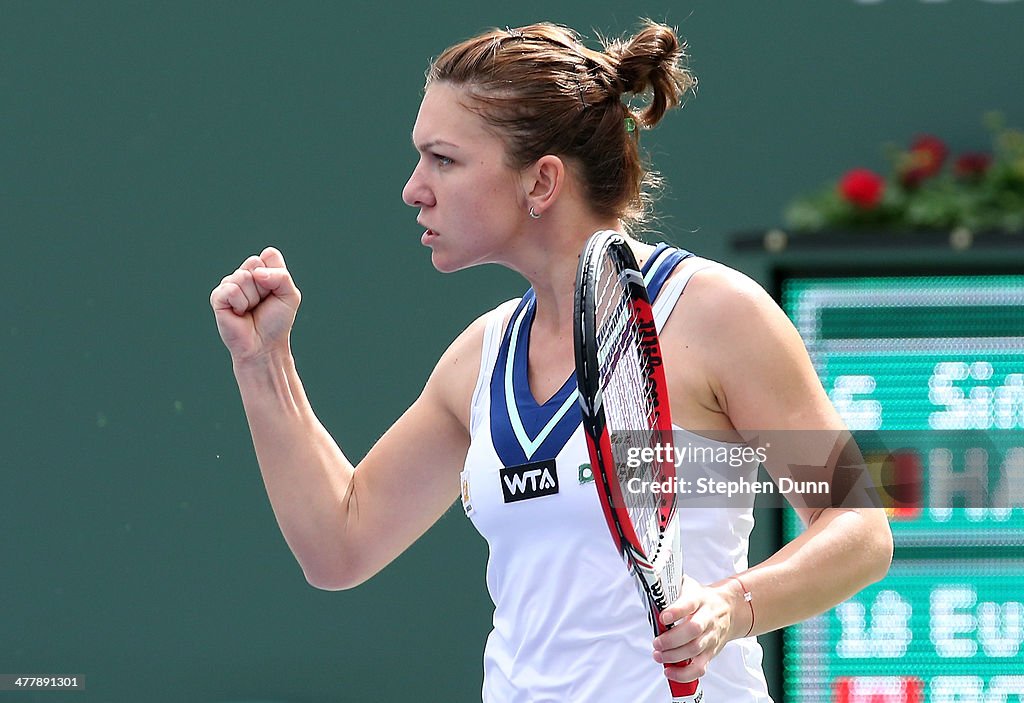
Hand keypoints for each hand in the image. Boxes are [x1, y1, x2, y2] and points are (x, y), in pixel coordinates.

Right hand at [210, 246, 300, 360]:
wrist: (265, 345)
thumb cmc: (277, 321)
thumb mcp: (290, 295)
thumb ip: (281, 276)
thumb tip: (256, 273)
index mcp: (260, 270)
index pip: (269, 255)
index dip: (276, 275)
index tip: (275, 293)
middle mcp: (243, 275)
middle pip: (254, 263)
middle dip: (264, 286)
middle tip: (262, 303)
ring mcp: (229, 285)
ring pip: (243, 277)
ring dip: (253, 298)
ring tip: (251, 310)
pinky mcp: (218, 297)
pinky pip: (231, 290)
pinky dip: (240, 304)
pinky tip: (239, 313)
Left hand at [652, 577, 740, 682]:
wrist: (729, 609)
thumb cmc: (702, 599)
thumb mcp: (688, 585)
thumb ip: (670, 584)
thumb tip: (650, 584)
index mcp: (700, 599)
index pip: (689, 604)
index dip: (676, 611)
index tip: (663, 617)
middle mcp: (707, 618)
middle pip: (693, 630)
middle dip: (672, 639)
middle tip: (657, 643)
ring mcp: (710, 637)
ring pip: (695, 649)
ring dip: (674, 656)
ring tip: (659, 655)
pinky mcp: (711, 652)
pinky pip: (700, 667)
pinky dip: (684, 674)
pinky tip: (670, 671)